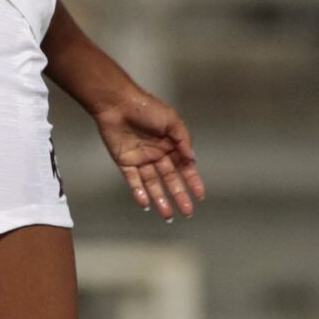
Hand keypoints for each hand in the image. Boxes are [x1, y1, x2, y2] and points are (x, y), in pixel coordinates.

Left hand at [91, 87, 205, 220]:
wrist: (118, 103)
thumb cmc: (146, 107)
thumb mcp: (171, 120)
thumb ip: (182, 140)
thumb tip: (192, 158)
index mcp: (171, 144)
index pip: (185, 167)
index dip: (193, 181)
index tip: (200, 195)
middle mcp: (157, 154)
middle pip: (170, 179)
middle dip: (179, 195)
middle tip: (187, 212)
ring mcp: (141, 159)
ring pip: (153, 184)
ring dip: (160, 199)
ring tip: (168, 215)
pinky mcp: (125, 162)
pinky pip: (133, 181)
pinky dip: (139, 193)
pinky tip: (146, 204)